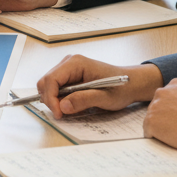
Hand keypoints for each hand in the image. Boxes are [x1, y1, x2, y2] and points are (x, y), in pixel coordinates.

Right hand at [36, 55, 163, 117]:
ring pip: (48, 86)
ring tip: (70, 109)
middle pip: (46, 82)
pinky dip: (59, 99)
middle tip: (63, 114)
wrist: (130, 83)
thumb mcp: (104, 97)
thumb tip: (62, 106)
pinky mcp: (69, 76)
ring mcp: (67, 68)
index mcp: (76, 63)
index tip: (59, 114)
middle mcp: (69, 62)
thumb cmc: (120, 88)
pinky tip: (71, 104)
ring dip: (54, 100)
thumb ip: (83, 100)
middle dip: (51, 100)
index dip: (51, 98)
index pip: (51, 79)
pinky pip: (55, 88)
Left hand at [143, 78, 176, 153]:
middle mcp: (162, 91)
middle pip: (157, 107)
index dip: (173, 109)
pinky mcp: (150, 121)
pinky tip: (170, 137)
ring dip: (161, 127)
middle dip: (165, 117)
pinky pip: (148, 131)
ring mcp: (155, 106)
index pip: (166, 96)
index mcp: (175, 83)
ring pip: (152, 119)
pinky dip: (156, 136)